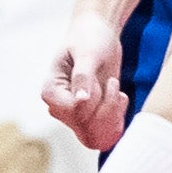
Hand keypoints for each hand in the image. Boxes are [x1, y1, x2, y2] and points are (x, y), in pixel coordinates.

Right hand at [35, 12, 134, 151]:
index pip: (74, 112)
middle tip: (114, 84)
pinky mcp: (90, 118)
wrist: (99, 35)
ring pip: (94, 136)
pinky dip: (117, 121)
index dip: (95, 101)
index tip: (106, 80)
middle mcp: (60, 107)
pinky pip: (103, 136)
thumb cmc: (90, 38)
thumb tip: (80, 101)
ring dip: (113, 115)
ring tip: (119, 93)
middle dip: (107, 108)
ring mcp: (74, 115)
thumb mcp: (88, 53)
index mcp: (51, 90)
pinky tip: (120, 99)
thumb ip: (83, 76)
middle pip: (85, 127)